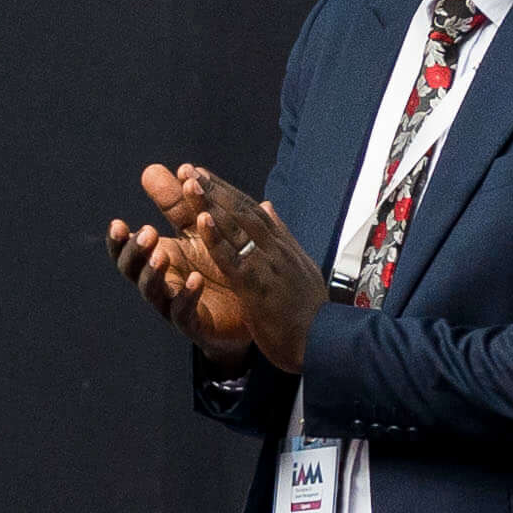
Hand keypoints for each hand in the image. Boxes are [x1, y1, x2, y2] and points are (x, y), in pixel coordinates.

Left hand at [129, 163, 327, 371]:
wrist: (324, 342)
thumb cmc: (309, 311)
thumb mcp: (299, 266)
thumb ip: (281, 236)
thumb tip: (268, 206)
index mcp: (282, 246)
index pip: (252, 211)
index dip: (226, 192)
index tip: (203, 175)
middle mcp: (275, 249)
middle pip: (242, 212)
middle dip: (214, 190)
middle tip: (188, 171)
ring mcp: (267, 266)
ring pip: (236, 229)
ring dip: (211, 205)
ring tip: (190, 185)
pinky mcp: (257, 287)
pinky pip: (234, 259)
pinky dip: (217, 239)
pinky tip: (201, 223)